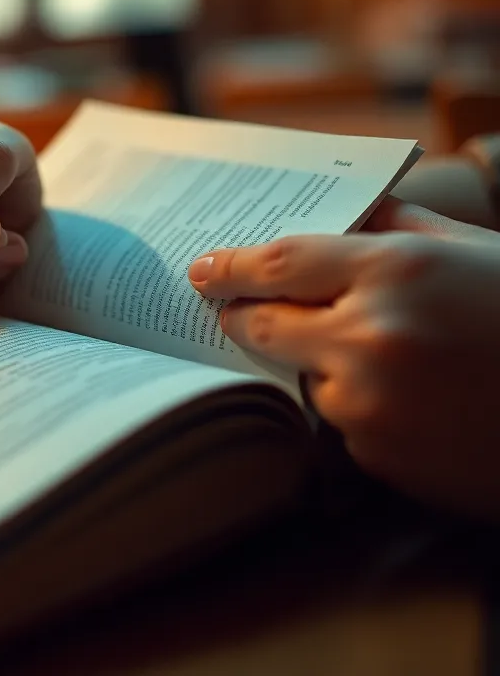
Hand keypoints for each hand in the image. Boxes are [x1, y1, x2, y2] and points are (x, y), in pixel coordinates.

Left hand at [187, 198, 499, 517]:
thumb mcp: (474, 248)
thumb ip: (396, 225)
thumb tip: (338, 211)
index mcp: (396, 272)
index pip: (279, 264)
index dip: (232, 265)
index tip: (203, 270)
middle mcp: (371, 341)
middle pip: (263, 327)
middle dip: (246, 317)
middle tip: (233, 307)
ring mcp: (373, 410)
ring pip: (306, 380)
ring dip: (321, 366)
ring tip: (385, 355)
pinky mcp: (383, 463)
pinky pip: (343, 426)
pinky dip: (360, 409)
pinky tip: (414, 399)